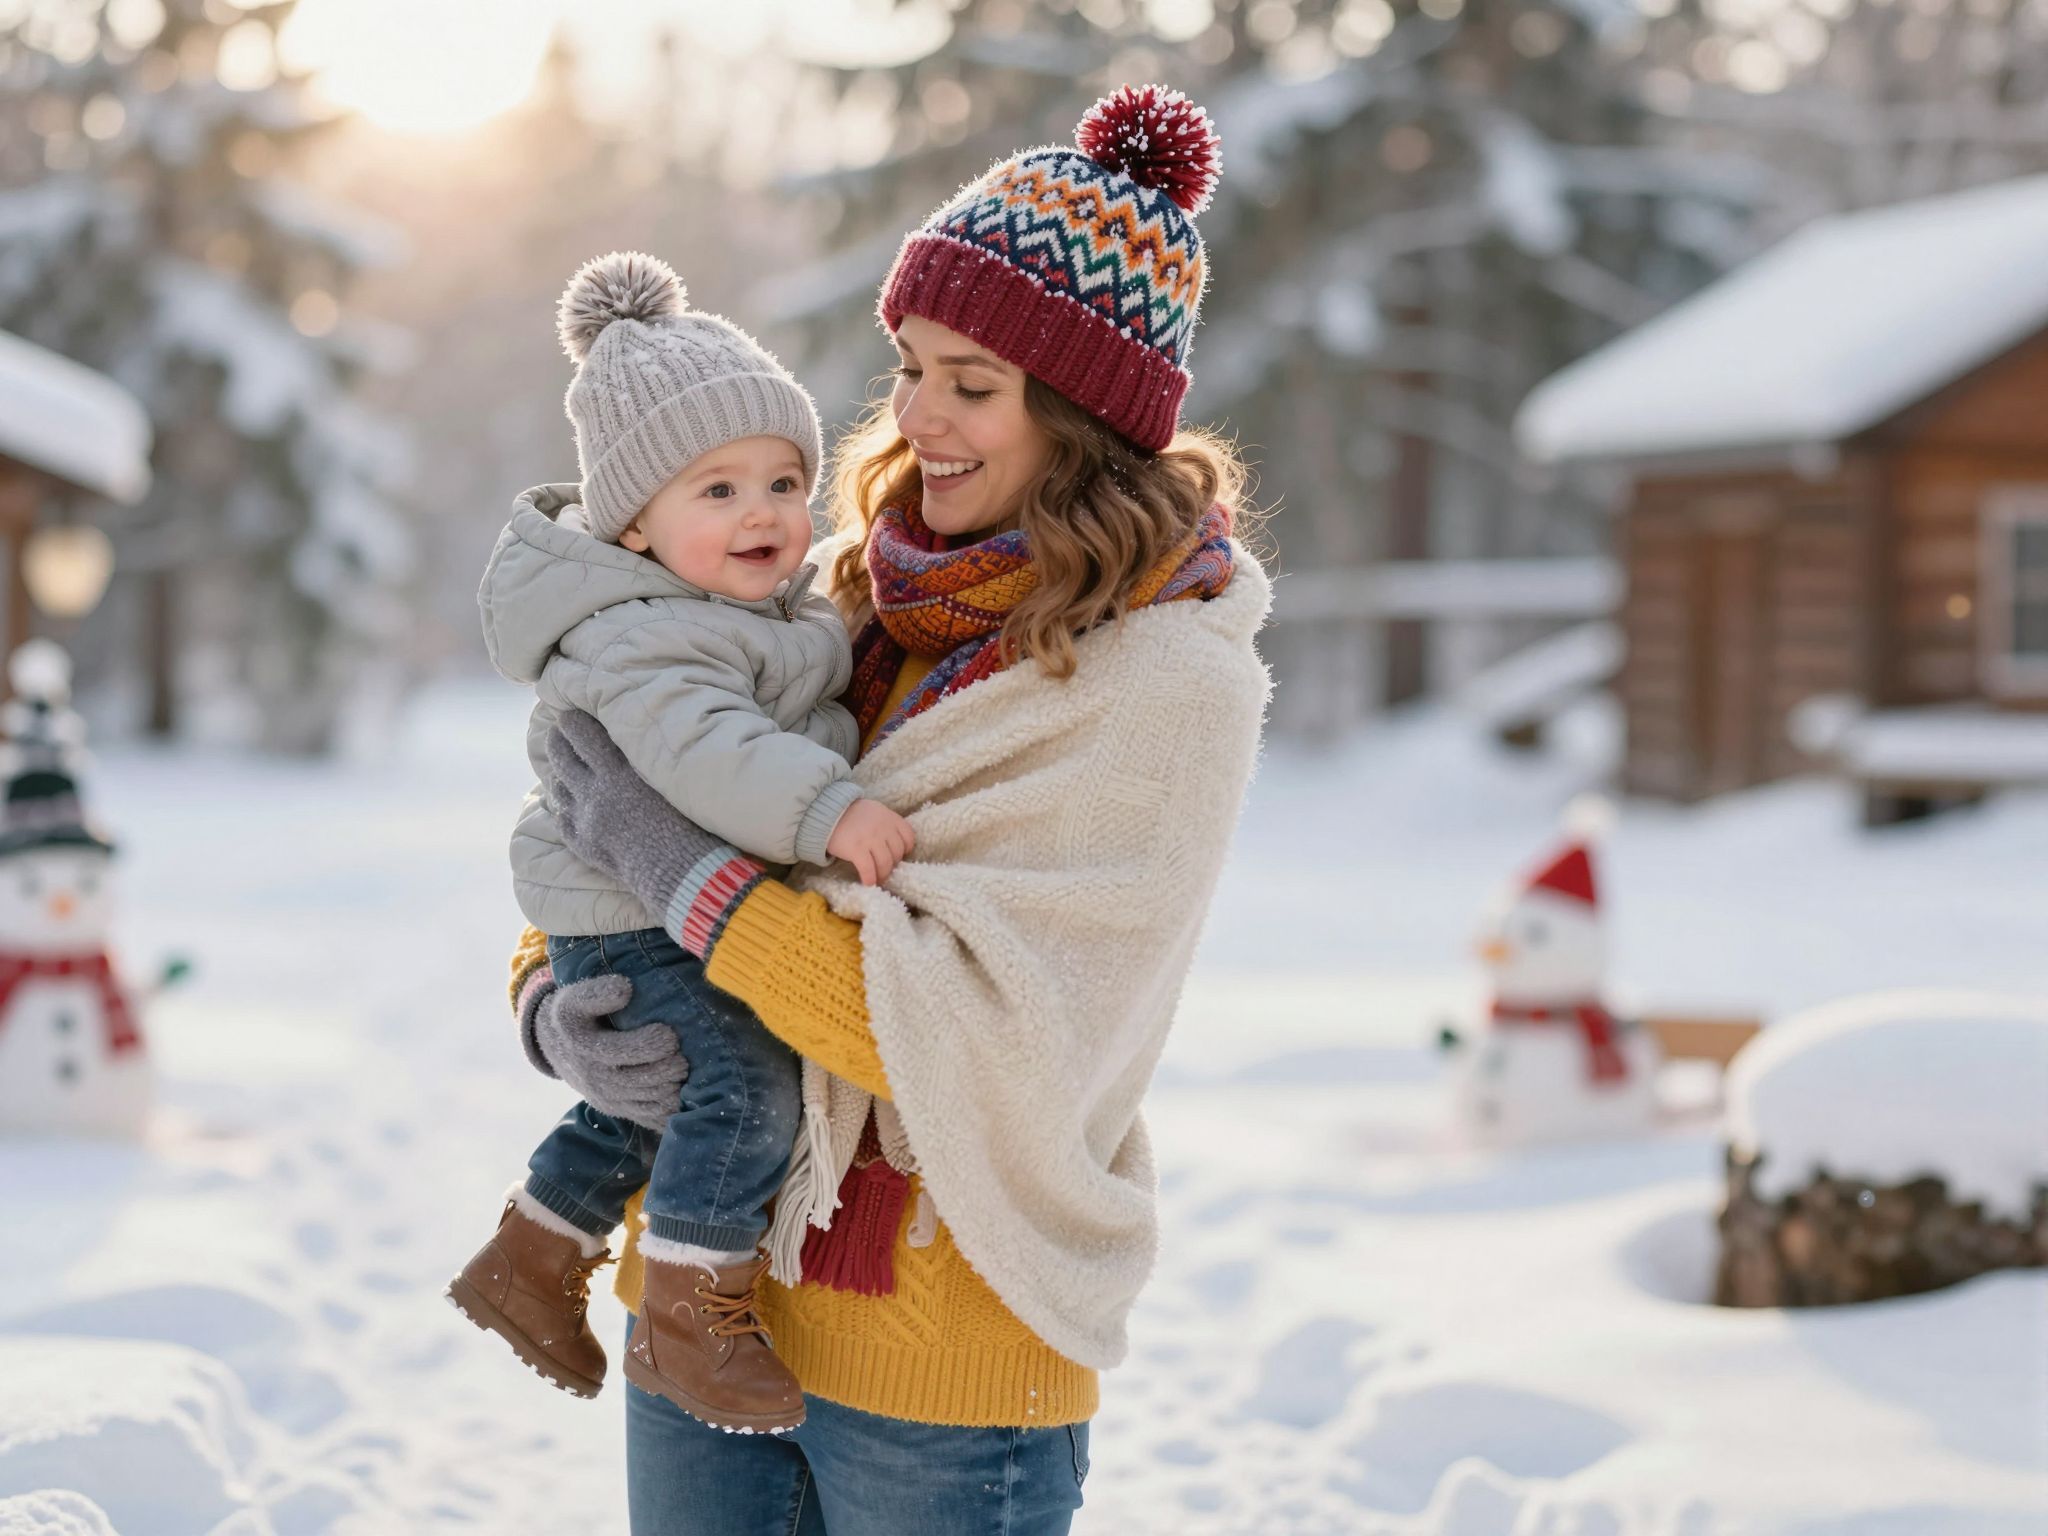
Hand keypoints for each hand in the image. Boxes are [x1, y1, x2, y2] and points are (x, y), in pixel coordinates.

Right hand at [523, 971, 688, 1131]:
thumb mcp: (576, 997)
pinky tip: (681, 1091)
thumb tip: (626, 989)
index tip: (669, 1030)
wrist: (553, 1045)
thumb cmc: (574, 1015)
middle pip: (647, 1079)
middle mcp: (597, 1078)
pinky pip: (649, 1115)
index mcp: (588, 1047)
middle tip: (683, 1052)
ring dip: (674, 1086)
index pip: (632, 1050)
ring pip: (652, 1100)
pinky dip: (670, 1107)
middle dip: (672, 1066)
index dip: (659, 1041)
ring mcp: (607, 1098)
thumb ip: (598, 992)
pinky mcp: (615, 1109)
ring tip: (683, 1067)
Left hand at [547, 709, 721, 919]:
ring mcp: (586, 820)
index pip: (583, 734)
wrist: (683, 873)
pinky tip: (566, 801)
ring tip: (562, 763)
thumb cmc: (692, 821)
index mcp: (619, 772)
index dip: (573, 720)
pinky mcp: (584, 844)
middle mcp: (596, 793)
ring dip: (559, 771)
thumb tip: (639, 736)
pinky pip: (562, 818)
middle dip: (558, 740)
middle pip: (562, 756)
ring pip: (558, 786)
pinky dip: (563, 805)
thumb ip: (649, 757)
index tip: (571, 712)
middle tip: (559, 732)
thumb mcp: (673, 778)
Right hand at [825, 798, 915, 885]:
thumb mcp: (874, 811)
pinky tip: (868, 883)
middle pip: (897, 853)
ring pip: (885, 864)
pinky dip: (870, 879)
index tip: (898, 856)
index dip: (905, 849)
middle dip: (892, 865)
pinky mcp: (856, 849)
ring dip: (882, 875)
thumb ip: (886, 823)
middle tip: (884, 870)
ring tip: (878, 879)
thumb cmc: (850, 813)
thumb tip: (893, 844)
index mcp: (889, 817)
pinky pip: (868, 869)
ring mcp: (870, 839)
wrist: (827, 812)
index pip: (908, 836)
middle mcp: (883, 828)